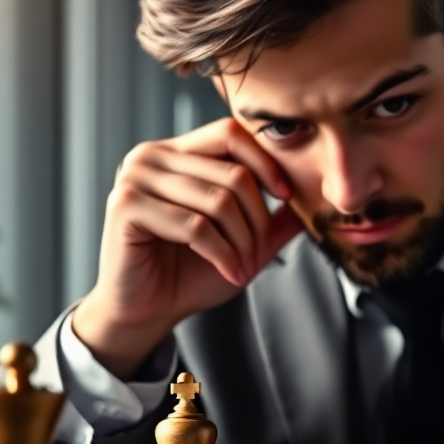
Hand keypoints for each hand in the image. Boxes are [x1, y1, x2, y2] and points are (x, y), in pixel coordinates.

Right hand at [72, 119, 303, 378]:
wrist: (147, 311)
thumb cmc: (190, 273)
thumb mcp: (243, 242)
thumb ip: (274, 219)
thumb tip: (317, 195)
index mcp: (177, 152)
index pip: (230, 133)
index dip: (265, 162)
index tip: (286, 196)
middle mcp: (152, 156)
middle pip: (232, 173)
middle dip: (257, 221)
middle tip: (259, 255)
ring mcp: (135, 177)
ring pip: (218, 201)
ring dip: (242, 242)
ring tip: (244, 267)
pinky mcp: (126, 206)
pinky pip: (194, 225)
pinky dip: (221, 254)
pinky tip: (229, 272)